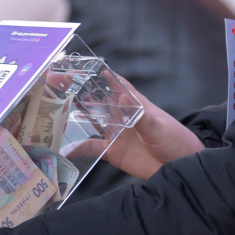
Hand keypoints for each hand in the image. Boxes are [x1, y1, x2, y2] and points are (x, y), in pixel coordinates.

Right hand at [65, 73, 204, 180]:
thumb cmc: (176, 141)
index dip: (100, 74)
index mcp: (135, 104)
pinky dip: (78, 148)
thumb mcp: (159, 127)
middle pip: (98, 100)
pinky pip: (92, 148)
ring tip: (52, 108)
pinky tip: (64, 149)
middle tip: (55, 82)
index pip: (116, 84)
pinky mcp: (114, 152)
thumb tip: (121, 97)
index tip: (81, 65)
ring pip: (91, 121)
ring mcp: (117, 134)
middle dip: (78, 90)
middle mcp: (122, 116)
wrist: (182, 168)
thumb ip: (140, 116)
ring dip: (74, 115)